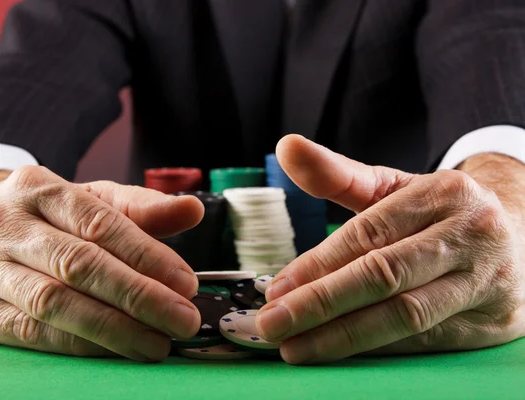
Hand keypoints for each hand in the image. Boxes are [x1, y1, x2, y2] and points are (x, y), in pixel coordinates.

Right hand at [0, 166, 204, 361]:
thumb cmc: (43, 219)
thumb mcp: (89, 200)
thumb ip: (141, 208)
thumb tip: (192, 209)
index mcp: (37, 187)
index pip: (101, 223)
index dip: (148, 256)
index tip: (186, 283)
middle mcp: (4, 224)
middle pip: (80, 264)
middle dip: (140, 296)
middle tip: (183, 319)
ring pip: (56, 302)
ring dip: (114, 328)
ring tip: (157, 342)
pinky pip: (32, 332)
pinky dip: (80, 345)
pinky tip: (116, 350)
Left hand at [256, 135, 524, 363]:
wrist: (518, 235)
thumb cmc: (439, 212)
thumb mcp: (394, 187)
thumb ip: (337, 173)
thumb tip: (285, 148)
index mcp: (442, 194)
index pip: (368, 234)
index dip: (318, 264)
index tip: (277, 289)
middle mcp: (470, 235)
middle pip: (385, 276)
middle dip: (321, 304)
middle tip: (272, 324)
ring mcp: (487, 281)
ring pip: (406, 315)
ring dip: (344, 336)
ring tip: (297, 346)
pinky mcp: (495, 321)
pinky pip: (426, 340)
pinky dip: (378, 348)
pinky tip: (340, 351)